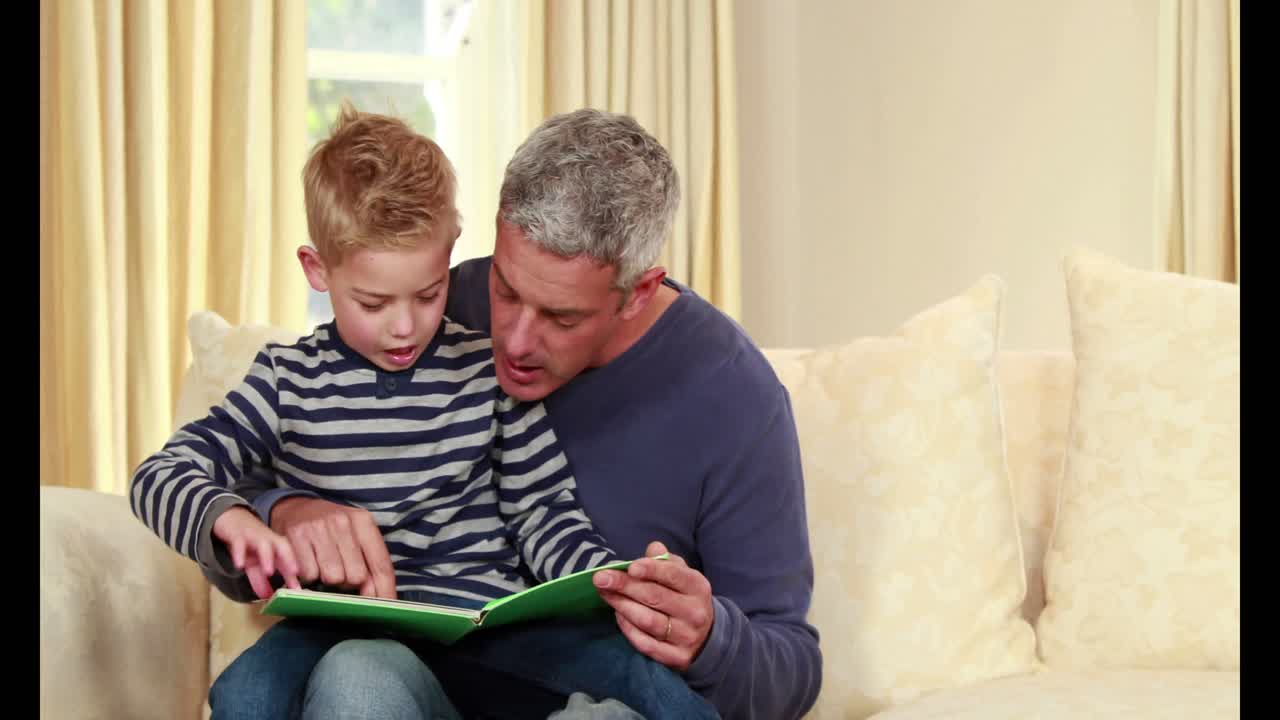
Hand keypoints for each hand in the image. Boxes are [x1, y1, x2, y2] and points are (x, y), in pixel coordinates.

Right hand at [211, 506, 301, 598]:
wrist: (230, 518)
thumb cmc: (247, 542)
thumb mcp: (253, 562)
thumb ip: (260, 580)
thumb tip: (267, 597)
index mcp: (274, 547)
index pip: (287, 559)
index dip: (293, 572)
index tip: (299, 588)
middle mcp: (267, 541)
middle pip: (282, 547)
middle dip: (289, 560)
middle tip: (294, 574)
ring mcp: (253, 537)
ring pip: (263, 544)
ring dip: (267, 558)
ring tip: (269, 572)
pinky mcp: (237, 535)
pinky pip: (239, 543)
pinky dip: (239, 553)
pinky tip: (239, 565)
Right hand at [270, 496, 396, 598]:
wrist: (295, 507)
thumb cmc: (330, 527)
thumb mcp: (355, 535)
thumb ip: (369, 563)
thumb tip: (377, 596)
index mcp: (363, 521)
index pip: (381, 563)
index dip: (385, 590)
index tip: (386, 609)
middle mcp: (342, 521)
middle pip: (356, 576)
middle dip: (349, 583)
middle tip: (341, 573)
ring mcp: (319, 528)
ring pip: (333, 577)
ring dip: (329, 579)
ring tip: (324, 567)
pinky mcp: (297, 536)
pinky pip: (309, 574)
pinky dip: (308, 576)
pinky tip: (309, 563)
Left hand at [593, 541, 714, 671]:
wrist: (707, 636)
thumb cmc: (685, 598)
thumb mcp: (683, 575)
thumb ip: (666, 561)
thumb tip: (653, 548)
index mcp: (698, 587)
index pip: (673, 575)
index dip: (650, 570)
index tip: (629, 567)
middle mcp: (695, 613)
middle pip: (655, 597)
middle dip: (625, 586)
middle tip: (601, 579)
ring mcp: (686, 637)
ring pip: (647, 621)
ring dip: (622, 606)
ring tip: (606, 594)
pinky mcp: (676, 658)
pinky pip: (645, 643)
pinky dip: (628, 629)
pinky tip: (619, 615)